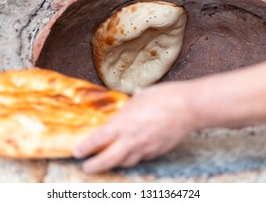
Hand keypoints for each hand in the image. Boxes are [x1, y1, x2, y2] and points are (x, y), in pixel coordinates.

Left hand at [73, 82, 194, 173]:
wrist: (189, 108)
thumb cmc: (164, 97)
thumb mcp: (140, 97)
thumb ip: (130, 106)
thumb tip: (128, 105)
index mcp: (123, 123)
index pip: (98, 139)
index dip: (85, 148)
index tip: (77, 152)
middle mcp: (132, 139)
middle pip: (108, 159)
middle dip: (94, 166)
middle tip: (86, 168)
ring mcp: (145, 148)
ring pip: (125, 162)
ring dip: (114, 163)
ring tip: (108, 162)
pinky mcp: (157, 151)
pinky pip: (141, 158)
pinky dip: (133, 158)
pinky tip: (132, 154)